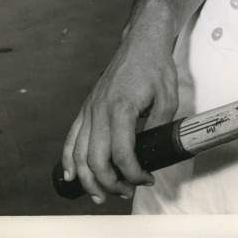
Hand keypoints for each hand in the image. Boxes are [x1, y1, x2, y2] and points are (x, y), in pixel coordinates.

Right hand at [60, 24, 177, 203]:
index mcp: (121, 107)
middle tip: (127, 191)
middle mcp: (100, 110)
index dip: (134, 174)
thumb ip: (161, 126)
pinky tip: (72, 177)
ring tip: (102, 195)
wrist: (141, 42)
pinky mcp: (86, 107)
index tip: (146, 179)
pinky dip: (68, 161)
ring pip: (79, 154)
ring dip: (88, 180)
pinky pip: (71, 138)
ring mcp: (90, 109)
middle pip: (95, 160)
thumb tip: (155, 152)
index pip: (122, 153)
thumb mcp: (168, 96)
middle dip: (110, 183)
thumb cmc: (156, 66)